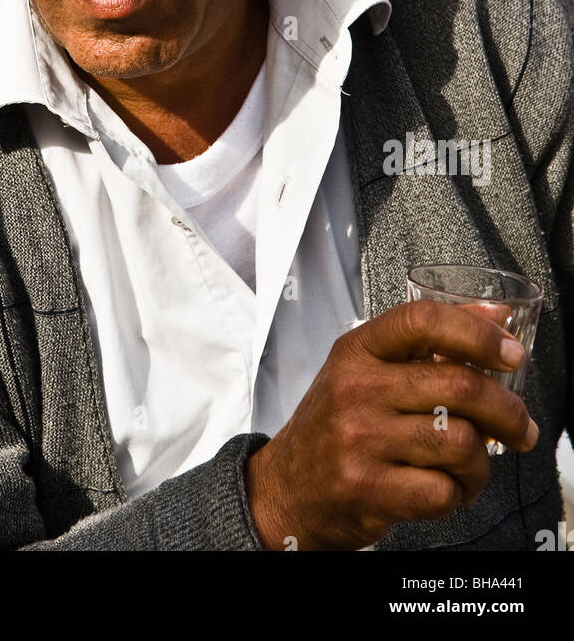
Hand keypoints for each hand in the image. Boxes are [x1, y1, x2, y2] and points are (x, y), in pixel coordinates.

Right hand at [244, 299, 537, 549]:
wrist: (287, 489)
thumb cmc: (337, 424)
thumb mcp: (367, 369)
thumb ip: (427, 341)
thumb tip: (495, 312)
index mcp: (357, 350)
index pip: (422, 321)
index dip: (477, 333)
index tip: (512, 353)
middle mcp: (356, 389)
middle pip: (459, 387)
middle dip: (507, 411)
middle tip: (520, 427)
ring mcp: (359, 440)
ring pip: (460, 442)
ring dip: (481, 463)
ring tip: (471, 467)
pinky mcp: (367, 489)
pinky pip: (442, 491)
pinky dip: (457, 494)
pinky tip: (445, 490)